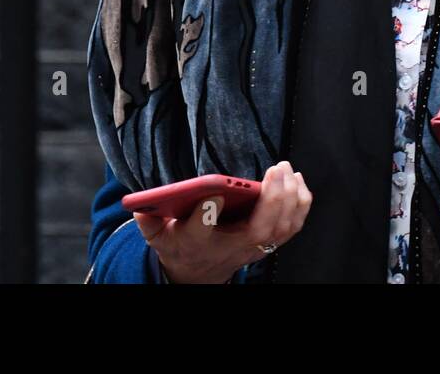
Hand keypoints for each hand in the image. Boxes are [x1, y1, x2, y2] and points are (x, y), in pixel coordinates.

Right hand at [133, 161, 311, 283]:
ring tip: (288, 171)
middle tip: (276, 169)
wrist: (199, 271)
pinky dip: (300, 205)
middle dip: (272, 199)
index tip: (212, 195)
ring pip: (281, 228)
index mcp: (199, 243)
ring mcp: (253, 247)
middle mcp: (232, 247)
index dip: (206, 214)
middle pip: (259, 228)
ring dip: (290, 199)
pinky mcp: (268, 241)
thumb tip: (139, 206)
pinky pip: (291, 227)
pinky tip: (298, 182)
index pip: (202, 231)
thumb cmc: (181, 245)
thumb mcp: (157, 236)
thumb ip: (148, 220)